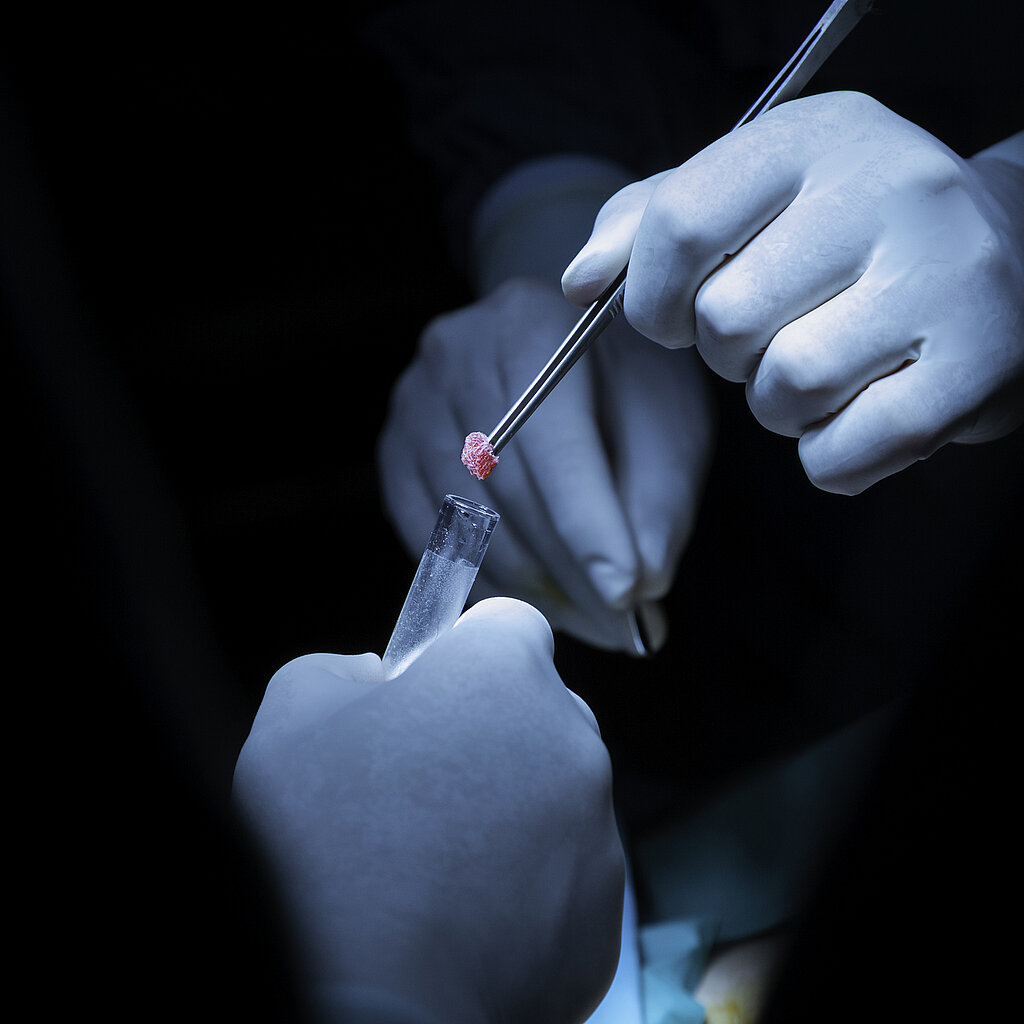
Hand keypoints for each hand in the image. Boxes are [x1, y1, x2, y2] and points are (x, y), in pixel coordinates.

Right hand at [232, 597, 623, 1023]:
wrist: (377, 1002)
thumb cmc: (329, 843)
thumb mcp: (295, 715)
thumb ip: (341, 669)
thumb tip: (379, 681)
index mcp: (505, 672)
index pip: (507, 625)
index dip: (462, 652)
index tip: (426, 694)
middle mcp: (573, 739)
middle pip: (538, 710)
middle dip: (489, 731)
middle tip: (421, 786)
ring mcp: (599, 830)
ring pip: (555, 794)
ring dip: (511, 810)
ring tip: (438, 865)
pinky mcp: (605, 914)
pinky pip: (566, 875)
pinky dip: (528, 885)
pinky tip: (466, 918)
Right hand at [377, 277, 713, 652]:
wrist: (560, 349)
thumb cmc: (626, 384)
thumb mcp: (668, 421)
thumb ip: (660, 496)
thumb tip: (639, 584)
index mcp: (529, 324)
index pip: (554, 440)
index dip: (590, 524)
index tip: (627, 593)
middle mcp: (455, 354)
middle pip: (507, 488)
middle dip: (569, 569)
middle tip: (620, 625)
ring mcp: (413, 405)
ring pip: (466, 523)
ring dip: (530, 587)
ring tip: (588, 619)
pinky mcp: (394, 454)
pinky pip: (431, 541)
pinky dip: (485, 584)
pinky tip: (534, 603)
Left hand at [563, 92, 1023, 493]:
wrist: (1012, 253)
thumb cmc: (850, 232)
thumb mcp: (756, 193)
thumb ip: (654, 222)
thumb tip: (580, 281)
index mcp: (816, 138)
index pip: (679, 222)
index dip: (650, 294)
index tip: (669, 314)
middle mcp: (889, 192)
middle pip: (726, 319)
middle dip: (727, 352)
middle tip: (773, 335)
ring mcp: (944, 278)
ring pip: (785, 387)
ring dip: (779, 405)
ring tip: (825, 366)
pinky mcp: (977, 368)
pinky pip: (841, 454)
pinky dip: (829, 457)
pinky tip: (863, 410)